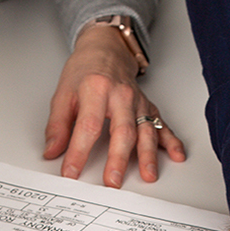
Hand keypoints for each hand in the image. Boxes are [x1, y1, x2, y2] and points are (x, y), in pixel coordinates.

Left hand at [43, 23, 185, 187]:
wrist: (106, 49)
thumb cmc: (85, 71)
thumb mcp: (63, 94)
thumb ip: (58, 126)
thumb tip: (52, 151)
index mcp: (96, 90)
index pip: (88, 126)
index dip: (79, 152)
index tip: (71, 172)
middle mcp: (121, 96)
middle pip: (121, 131)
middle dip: (118, 159)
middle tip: (113, 181)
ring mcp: (137, 102)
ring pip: (145, 131)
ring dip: (148, 155)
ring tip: (147, 175)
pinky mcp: (149, 107)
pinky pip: (162, 125)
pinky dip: (171, 141)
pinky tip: (177, 154)